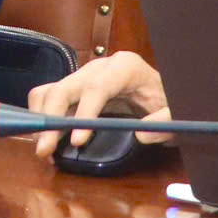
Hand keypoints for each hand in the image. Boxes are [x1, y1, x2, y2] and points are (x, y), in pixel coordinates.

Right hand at [28, 50, 172, 156]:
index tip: (76, 141)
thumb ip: (165, 123)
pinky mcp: (76, 87)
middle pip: (65, 87)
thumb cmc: (168, 101)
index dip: (83, 113)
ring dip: (42, 119)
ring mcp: (84, 75)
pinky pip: (50, 96)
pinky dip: (44, 117)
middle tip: (44, 150)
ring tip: (44, 148)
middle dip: (51, 118)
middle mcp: (99, 67)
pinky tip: (48, 139)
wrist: (163, 94)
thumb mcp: (175, 113)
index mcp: (124, 67)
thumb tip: (141, 136)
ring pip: (51, 90)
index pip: (97, 88)